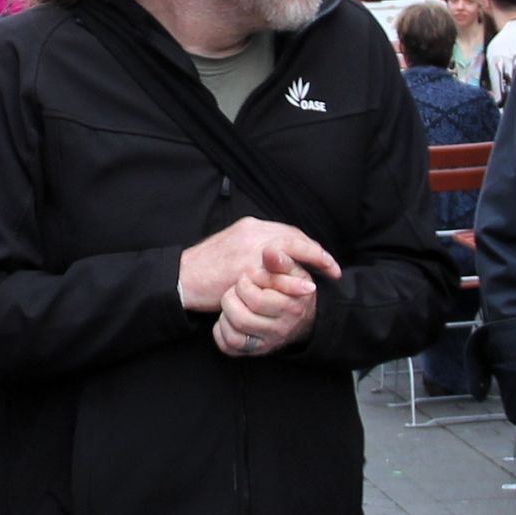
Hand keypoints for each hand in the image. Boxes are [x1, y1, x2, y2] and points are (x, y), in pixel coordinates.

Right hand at [176, 217, 337, 314]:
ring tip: (329, 274)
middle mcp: (253, 233)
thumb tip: (277, 254)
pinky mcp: (246, 270)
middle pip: (295, 238)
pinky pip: (277, 275)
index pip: (288, 231)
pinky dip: (295, 281)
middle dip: (318, 253)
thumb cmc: (207, 267)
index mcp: (251, 226)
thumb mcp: (232, 246)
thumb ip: (255, 246)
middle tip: (333, 268)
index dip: (309, 245)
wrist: (182, 278)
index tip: (323, 258)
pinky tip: (308, 287)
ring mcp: (250, 250)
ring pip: (291, 252)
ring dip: (314, 262)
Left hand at [214, 262, 318, 357]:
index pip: (257, 300)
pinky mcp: (255, 351)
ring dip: (226, 314)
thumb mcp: (292, 271)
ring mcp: (268, 342)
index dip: (245, 284)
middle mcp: (282, 329)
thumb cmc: (291, 287)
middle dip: (232, 298)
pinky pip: (229, 346)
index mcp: (292, 307)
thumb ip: (280, 260)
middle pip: (241, 318)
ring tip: (232, 301)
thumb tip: (269, 250)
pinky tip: (227, 318)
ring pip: (234, 334)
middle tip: (237, 288)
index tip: (248, 275)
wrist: (301, 317)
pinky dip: (221, 331)